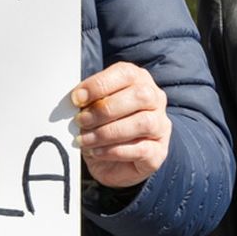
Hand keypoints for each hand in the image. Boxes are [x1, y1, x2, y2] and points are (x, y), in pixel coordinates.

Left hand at [71, 61, 170, 187]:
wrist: (115, 161)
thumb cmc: (104, 126)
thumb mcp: (94, 108)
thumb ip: (89, 100)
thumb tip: (75, 100)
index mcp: (139, 80)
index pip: (125, 73)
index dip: (99, 84)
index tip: (76, 98)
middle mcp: (155, 99)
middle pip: (140, 96)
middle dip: (105, 109)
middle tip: (81, 121)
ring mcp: (161, 125)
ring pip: (143, 123)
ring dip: (108, 132)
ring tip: (85, 139)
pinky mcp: (159, 151)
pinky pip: (141, 149)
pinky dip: (114, 151)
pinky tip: (96, 152)